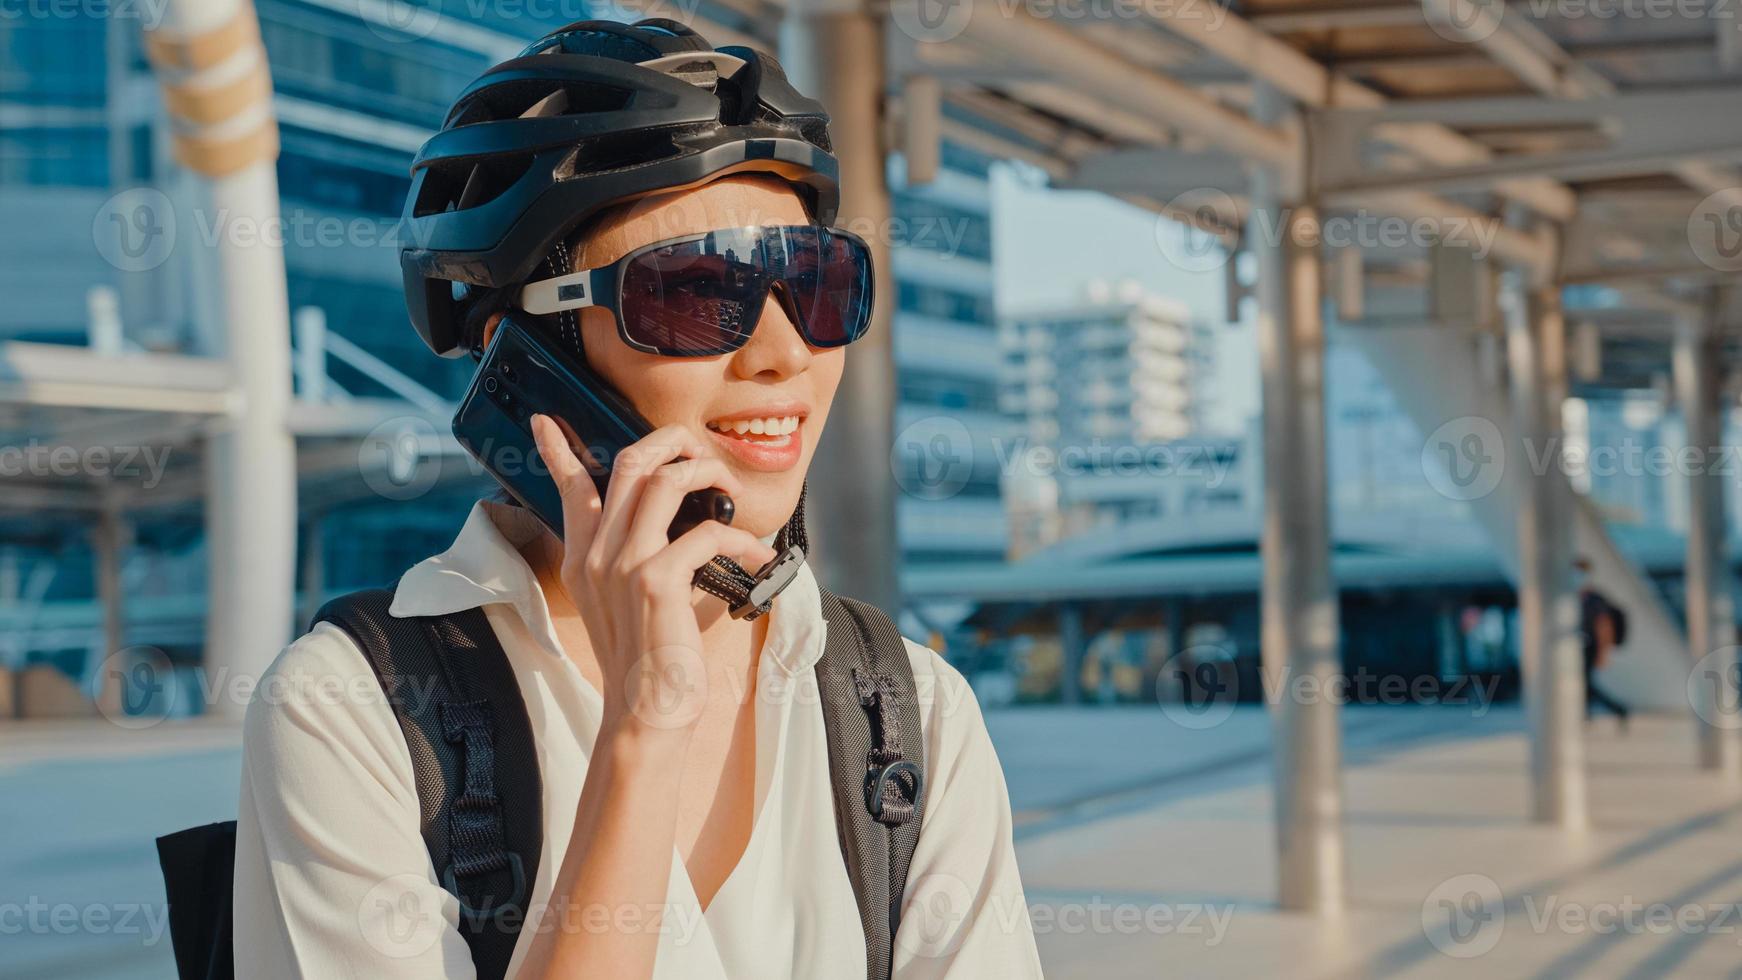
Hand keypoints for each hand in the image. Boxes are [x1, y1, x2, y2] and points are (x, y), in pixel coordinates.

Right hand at [530, 414, 775, 737]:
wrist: (644, 713)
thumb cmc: (646, 662)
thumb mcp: (624, 605)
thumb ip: (633, 563)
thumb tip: (674, 529)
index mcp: (584, 558)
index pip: (569, 489)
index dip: (559, 449)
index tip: (547, 420)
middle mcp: (597, 554)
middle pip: (628, 465)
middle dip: (668, 442)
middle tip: (696, 449)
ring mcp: (623, 564)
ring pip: (663, 481)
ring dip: (706, 474)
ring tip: (730, 492)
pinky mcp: (656, 580)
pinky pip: (707, 531)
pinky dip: (742, 539)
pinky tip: (756, 557)